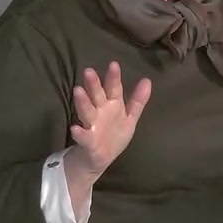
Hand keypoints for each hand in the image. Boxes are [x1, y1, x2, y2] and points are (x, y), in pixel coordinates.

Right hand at [66, 63, 151, 180]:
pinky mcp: (87, 141)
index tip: (113, 64)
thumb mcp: (130, 118)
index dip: (114, 77)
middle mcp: (100, 112)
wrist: (100, 159)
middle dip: (93, 84)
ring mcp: (91, 125)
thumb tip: (148, 80)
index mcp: (112, 105)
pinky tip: (74, 129)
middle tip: (89, 71)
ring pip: (87, 112)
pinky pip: (83, 137)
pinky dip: (79, 133)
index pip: (113, 88)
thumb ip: (138, 101)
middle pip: (97, 96)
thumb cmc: (114, 134)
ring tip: (78, 90)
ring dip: (82, 102)